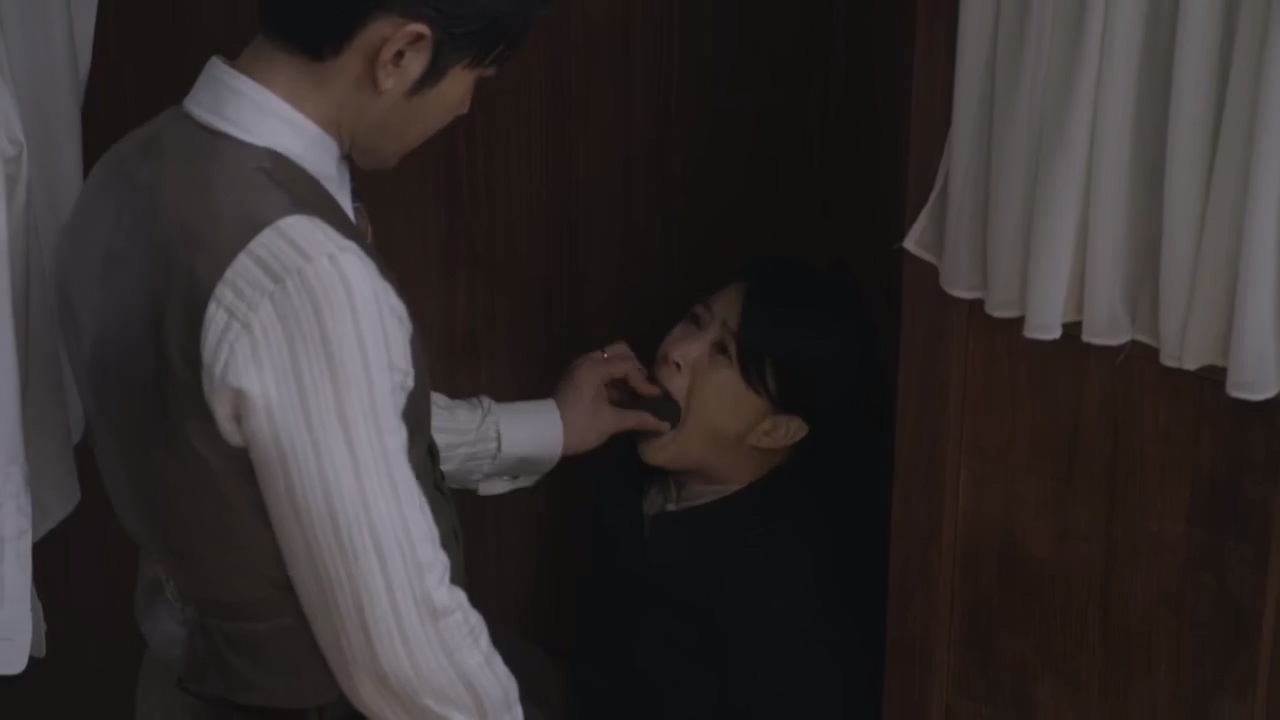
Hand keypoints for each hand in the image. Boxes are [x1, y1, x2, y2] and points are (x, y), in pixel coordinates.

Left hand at [554, 341, 670, 455]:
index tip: (655, 398)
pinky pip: (600, 369)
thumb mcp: (610, 422)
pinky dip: (612, 379)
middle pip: (619, 352)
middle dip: (635, 368)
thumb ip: (639, 418)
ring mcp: (580, 368)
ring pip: (609, 360)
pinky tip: (618, 398)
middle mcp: (587, 361)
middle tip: (643, 388)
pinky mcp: (576, 378)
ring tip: (633, 395)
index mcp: (595, 367)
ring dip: (623, 374)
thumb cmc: (578, 426)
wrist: (543, 435)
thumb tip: (665, 424)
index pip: (628, 365)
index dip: (644, 382)